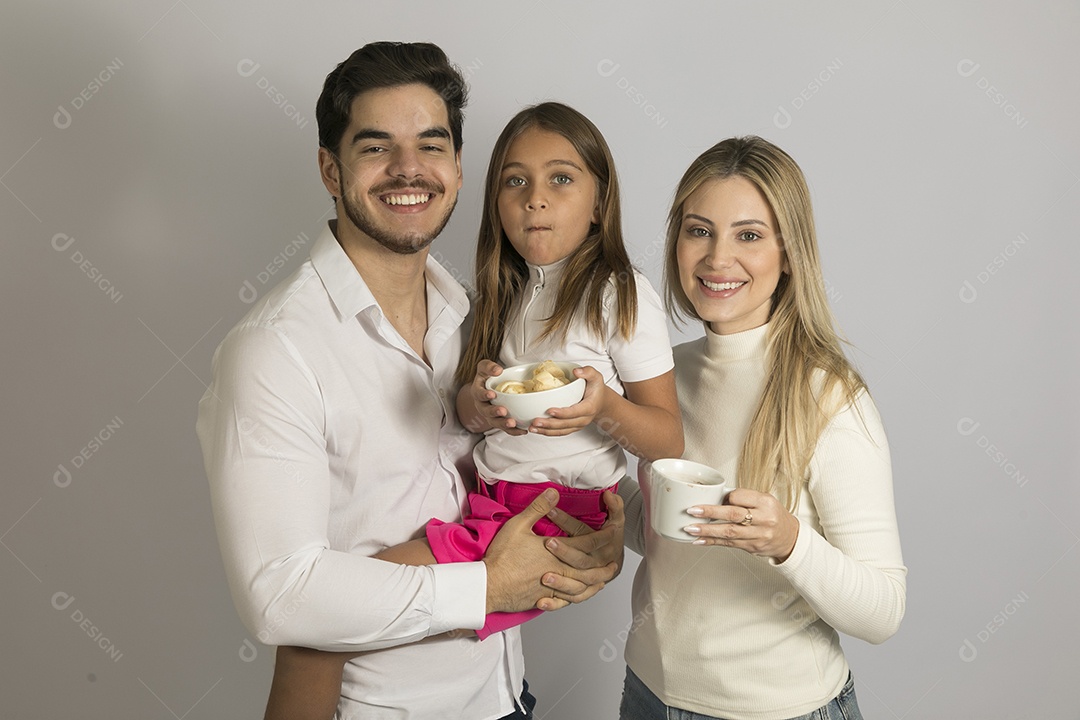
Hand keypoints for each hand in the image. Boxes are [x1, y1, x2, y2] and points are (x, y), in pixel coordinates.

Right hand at [467, 359, 525, 435]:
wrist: (490, 385)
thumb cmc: (488, 375)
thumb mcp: (485, 367)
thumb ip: (489, 367)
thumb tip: (498, 370)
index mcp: (477, 392)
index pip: (478, 394)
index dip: (484, 395)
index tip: (492, 394)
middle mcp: (482, 406)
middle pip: (486, 412)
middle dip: (494, 412)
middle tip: (503, 411)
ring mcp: (490, 415)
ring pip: (495, 422)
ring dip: (503, 424)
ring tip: (512, 423)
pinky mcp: (500, 421)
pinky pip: (505, 429)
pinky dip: (514, 431)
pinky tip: (523, 431)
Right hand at [483, 489, 617, 613]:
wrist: (489, 586)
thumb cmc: (502, 557)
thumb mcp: (518, 526)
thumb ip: (538, 508)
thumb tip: (553, 492)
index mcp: (556, 553)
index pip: (587, 542)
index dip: (603, 536)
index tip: (614, 531)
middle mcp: (559, 572)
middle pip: (589, 570)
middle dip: (604, 566)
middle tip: (615, 564)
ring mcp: (552, 588)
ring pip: (581, 588)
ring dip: (595, 583)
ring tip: (602, 581)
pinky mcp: (544, 598)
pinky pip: (567, 600)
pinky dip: (578, 598)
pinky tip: (579, 595)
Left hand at [527, 365, 607, 435]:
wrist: (601, 402)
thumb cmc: (596, 389)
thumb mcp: (596, 377)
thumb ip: (588, 371)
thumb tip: (576, 371)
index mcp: (589, 407)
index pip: (575, 412)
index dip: (562, 413)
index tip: (550, 410)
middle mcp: (583, 419)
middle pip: (565, 424)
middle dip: (549, 424)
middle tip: (535, 421)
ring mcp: (577, 425)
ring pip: (561, 431)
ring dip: (546, 430)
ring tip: (532, 428)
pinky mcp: (572, 427)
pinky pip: (560, 432)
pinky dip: (548, 432)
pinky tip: (537, 430)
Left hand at [683, 488, 798, 561]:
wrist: (789, 537)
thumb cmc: (773, 515)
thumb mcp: (765, 500)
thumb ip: (744, 498)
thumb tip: (717, 497)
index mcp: (765, 503)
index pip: (739, 497)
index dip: (724, 497)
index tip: (712, 497)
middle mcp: (763, 519)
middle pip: (733, 515)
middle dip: (710, 513)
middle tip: (692, 511)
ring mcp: (757, 535)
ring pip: (729, 532)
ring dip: (707, 531)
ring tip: (691, 528)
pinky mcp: (751, 547)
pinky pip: (728, 544)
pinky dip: (712, 542)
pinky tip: (699, 540)